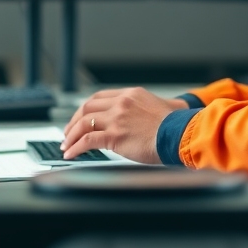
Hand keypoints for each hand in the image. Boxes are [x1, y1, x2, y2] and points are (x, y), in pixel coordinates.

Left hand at [61, 88, 180, 163]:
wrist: (181, 135)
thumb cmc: (178, 126)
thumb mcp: (167, 107)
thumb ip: (158, 106)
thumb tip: (168, 107)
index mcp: (131, 94)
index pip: (99, 97)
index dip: (86, 108)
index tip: (80, 117)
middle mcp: (121, 103)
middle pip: (87, 107)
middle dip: (74, 120)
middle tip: (68, 132)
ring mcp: (116, 119)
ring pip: (83, 123)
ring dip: (71, 135)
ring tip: (66, 145)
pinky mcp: (114, 136)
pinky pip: (86, 141)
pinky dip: (75, 147)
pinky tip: (71, 154)